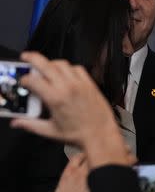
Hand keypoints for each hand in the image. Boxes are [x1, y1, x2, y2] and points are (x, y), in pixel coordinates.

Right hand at [11, 52, 129, 167]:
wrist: (100, 134)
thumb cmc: (76, 134)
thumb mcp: (50, 131)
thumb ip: (30, 124)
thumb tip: (16, 122)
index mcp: (55, 98)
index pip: (34, 80)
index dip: (24, 79)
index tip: (23, 82)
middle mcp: (67, 87)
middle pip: (47, 65)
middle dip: (33, 58)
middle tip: (26, 56)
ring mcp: (80, 83)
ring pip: (62, 64)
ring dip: (51, 63)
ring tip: (45, 68)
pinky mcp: (90, 83)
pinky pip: (78, 68)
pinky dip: (69, 67)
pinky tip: (65, 74)